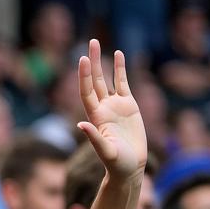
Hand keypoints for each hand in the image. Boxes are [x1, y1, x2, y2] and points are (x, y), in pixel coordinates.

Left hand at [78, 38, 146, 181]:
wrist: (129, 167)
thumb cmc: (116, 163)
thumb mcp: (105, 151)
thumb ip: (94, 138)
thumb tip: (80, 125)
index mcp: (95, 117)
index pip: (86, 91)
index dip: (84, 76)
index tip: (83, 59)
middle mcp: (102, 108)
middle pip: (94, 80)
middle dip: (92, 61)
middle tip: (90, 41)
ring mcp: (115, 105)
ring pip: (106, 79)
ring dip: (102, 62)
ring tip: (98, 43)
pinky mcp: (129, 105)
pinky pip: (122, 83)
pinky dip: (120, 69)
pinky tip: (119, 54)